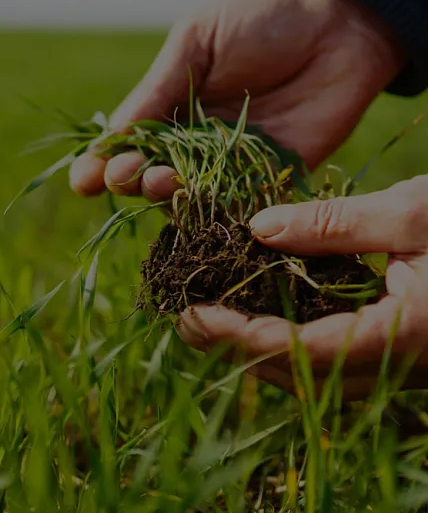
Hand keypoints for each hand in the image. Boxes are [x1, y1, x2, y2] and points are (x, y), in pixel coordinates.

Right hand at [70, 0, 403, 198]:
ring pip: (193, 191)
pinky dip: (222, 211)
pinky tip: (204, 213)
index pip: (130, 140)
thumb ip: (161, 87)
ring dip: (170, 194)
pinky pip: (243, 200)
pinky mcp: (276, 173)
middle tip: (123, 175)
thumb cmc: (262, 18)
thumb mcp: (198, 39)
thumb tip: (116, 133)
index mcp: (173, 102)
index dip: (105, 160)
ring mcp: (235, 160)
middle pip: (154, 171)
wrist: (339, 22)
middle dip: (131, 178)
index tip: (84, 177)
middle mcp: (199, 137)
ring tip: (156, 183)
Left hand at [178, 176, 427, 399]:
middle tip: (184, 317)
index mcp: (400, 335)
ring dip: (256, 353)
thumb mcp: (409, 212)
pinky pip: (332, 362)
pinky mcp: (398, 353)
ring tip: (210, 319)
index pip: (301, 350)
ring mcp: (398, 367)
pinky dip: (289, 344)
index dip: (239, 336)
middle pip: (299, 376)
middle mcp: (396, 366)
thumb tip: (257, 228)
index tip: (192, 313)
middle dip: (235, 350)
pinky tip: (264, 315)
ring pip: (312, 377)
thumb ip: (333, 224)